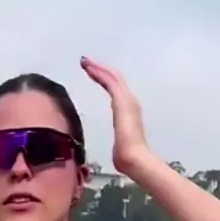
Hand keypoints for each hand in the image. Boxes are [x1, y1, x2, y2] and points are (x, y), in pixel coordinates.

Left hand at [80, 57, 148, 174]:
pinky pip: (110, 81)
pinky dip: (99, 73)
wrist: (134, 159)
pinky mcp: (122, 101)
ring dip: (98, 67)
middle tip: (86, 62)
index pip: (115, 90)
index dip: (104, 79)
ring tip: (85, 61)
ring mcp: (127, 100)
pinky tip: (89, 68)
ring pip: (112, 76)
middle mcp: (130, 102)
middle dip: (100, 68)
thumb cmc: (127, 158)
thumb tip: (118, 152)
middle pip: (114, 79)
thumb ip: (119, 144)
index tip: (92, 73)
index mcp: (128, 111)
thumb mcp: (120, 147)